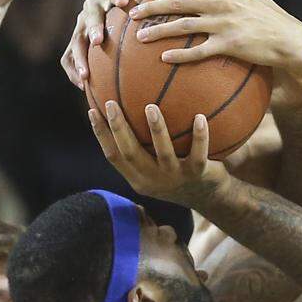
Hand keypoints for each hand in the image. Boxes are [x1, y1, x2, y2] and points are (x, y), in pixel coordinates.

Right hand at [61, 0, 182, 88]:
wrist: (114, 14)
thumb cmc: (135, 4)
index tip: (123, 0)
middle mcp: (90, 10)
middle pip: (88, 17)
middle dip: (92, 28)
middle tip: (98, 40)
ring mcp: (79, 28)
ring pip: (75, 41)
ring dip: (79, 57)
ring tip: (86, 75)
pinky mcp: (75, 44)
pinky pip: (68, 58)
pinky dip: (73, 71)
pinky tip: (83, 87)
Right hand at [89, 100, 227, 205]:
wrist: (209, 198)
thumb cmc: (177, 174)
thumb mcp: (154, 167)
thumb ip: (141, 147)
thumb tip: (126, 108)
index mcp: (138, 177)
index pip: (113, 156)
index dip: (101, 134)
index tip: (92, 110)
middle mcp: (154, 179)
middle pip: (131, 153)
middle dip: (119, 128)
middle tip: (112, 103)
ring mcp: (176, 178)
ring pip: (164, 153)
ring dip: (157, 129)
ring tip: (151, 107)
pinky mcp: (198, 174)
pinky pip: (198, 154)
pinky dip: (200, 136)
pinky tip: (199, 117)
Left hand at [129, 0, 301, 75]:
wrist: (289, 40)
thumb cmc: (268, 14)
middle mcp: (221, 2)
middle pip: (178, 2)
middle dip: (151, 6)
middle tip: (133, 12)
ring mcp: (225, 24)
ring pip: (183, 25)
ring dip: (159, 30)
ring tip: (140, 37)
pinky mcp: (230, 45)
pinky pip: (200, 50)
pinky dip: (181, 54)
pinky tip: (165, 59)